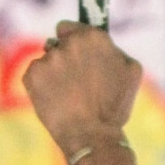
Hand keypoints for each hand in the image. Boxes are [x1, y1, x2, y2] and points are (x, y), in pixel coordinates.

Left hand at [23, 21, 141, 155]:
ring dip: (53, 73)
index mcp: (93, 37)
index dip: (73, 42)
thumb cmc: (114, 107)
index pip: (69, 27)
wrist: (92, 136)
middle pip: (56, 43)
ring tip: (68, 96)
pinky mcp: (32, 75)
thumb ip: (115, 50)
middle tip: (75, 83)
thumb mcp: (131, 72)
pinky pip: (34, 76)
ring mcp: (49, 59)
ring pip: (47, 61)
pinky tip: (55, 101)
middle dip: (64, 58)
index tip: (77, 57)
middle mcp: (69, 43)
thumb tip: (104, 42)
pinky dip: (41, 87)